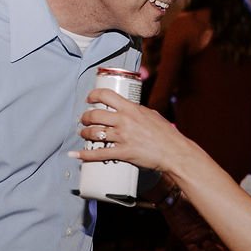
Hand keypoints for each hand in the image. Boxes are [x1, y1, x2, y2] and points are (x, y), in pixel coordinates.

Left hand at [79, 90, 199, 175]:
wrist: (175, 152)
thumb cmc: (167, 135)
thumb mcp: (152, 116)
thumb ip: (138, 112)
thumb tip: (131, 110)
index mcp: (132, 109)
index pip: (106, 95)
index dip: (93, 95)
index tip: (89, 99)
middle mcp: (124, 121)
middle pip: (95, 115)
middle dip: (85, 117)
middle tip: (83, 120)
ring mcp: (123, 137)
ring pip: (94, 133)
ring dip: (84, 133)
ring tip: (83, 134)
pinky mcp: (123, 153)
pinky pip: (99, 154)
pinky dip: (84, 155)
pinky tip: (75, 155)